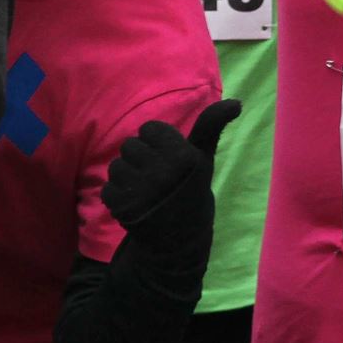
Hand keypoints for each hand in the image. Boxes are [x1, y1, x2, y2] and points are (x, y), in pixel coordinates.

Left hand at [101, 99, 241, 231]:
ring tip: (144, 189)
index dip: (156, 142)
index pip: (149, 129)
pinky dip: (118, 195)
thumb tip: (235, 103)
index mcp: (182, 156)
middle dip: (140, 158)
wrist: (181, 240)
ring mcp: (141, 192)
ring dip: (127, 176)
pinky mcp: (123, 209)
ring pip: (116, 166)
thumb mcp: (204, 158)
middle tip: (155, 176)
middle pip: (129, 145)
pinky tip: (135, 203)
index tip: (167, 158)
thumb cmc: (191, 190)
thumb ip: (211, 126)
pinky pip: (107, 188)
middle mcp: (161, 172)